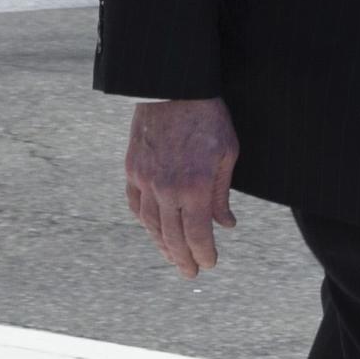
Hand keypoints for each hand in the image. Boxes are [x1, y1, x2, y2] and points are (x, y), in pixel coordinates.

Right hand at [125, 97, 238, 277]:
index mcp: (195, 186)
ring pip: (151, 225)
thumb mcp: (227, 152)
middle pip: (172, 237)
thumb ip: (222, 193)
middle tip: (191, 271)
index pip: (197, 234)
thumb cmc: (208, 117)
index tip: (209, 263)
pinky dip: (145, 222)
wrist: (174, 87)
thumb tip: (226, 225)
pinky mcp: (132, 169)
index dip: (203, 253)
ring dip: (163, 246)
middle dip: (183, 259)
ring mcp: (146, 180)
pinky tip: (154, 229)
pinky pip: (136, 205)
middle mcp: (167, 188)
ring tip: (174, 257)